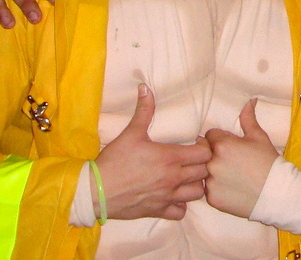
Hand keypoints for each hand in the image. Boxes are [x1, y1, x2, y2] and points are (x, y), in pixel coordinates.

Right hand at [96, 85, 211, 220]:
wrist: (95, 191)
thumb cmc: (114, 161)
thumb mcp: (131, 133)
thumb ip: (143, 110)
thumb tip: (145, 88)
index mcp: (170, 158)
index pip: (205, 154)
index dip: (204, 147)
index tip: (195, 144)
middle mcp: (173, 179)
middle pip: (205, 173)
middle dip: (202, 165)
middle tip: (192, 160)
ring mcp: (167, 197)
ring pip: (197, 194)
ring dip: (195, 185)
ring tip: (186, 178)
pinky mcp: (158, 211)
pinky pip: (181, 213)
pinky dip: (181, 206)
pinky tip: (173, 196)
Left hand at [203, 99, 278, 217]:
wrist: (276, 193)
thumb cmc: (268, 163)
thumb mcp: (259, 137)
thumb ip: (248, 119)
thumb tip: (250, 101)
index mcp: (222, 145)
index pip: (210, 135)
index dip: (220, 140)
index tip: (231, 146)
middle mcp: (212, 163)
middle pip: (203, 153)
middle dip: (213, 154)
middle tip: (230, 161)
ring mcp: (210, 182)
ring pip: (203, 172)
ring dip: (212, 171)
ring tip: (231, 175)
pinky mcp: (212, 198)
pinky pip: (208, 190)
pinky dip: (216, 188)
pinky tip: (231, 188)